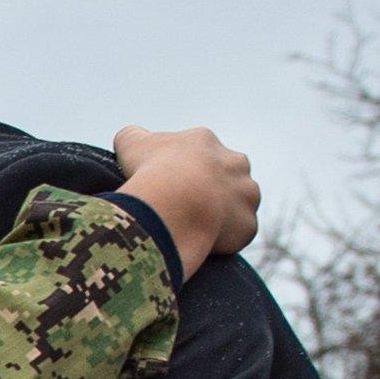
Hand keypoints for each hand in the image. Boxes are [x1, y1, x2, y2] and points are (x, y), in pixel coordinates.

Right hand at [110, 125, 260, 265]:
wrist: (174, 204)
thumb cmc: (151, 171)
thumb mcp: (131, 143)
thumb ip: (133, 136)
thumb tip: (131, 137)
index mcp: (206, 142)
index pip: (198, 153)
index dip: (181, 169)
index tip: (165, 184)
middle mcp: (235, 163)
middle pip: (227, 175)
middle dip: (210, 189)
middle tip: (184, 206)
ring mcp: (246, 194)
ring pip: (239, 204)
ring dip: (223, 214)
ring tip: (195, 227)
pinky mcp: (248, 224)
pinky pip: (239, 234)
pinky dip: (225, 239)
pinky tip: (203, 242)